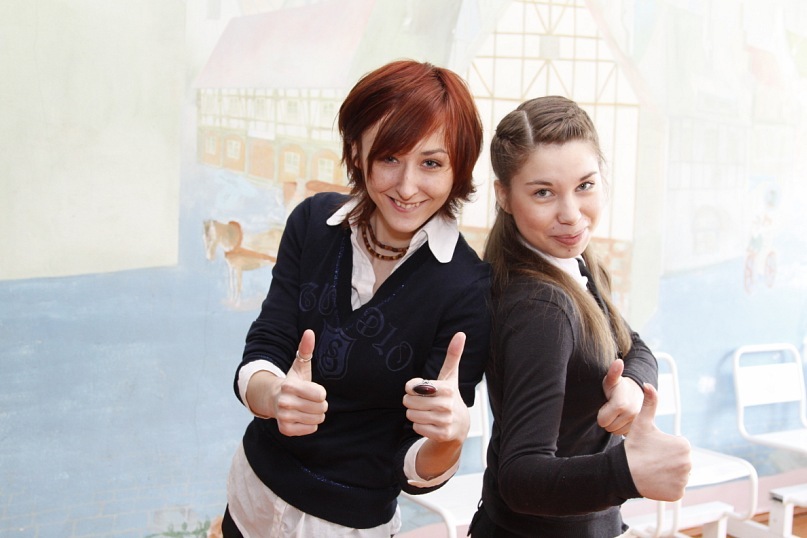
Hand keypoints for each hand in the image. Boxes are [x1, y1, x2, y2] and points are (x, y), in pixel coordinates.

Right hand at [271, 329, 327, 435]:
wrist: (274, 399)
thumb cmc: (293, 382)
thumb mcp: (300, 365)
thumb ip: (306, 349)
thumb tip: (310, 332)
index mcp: (289, 386)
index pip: (321, 394)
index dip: (320, 392)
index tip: (312, 390)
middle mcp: (284, 402)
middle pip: (321, 408)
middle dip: (319, 404)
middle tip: (309, 400)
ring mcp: (283, 417)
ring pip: (317, 419)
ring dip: (316, 414)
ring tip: (306, 407)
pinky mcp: (285, 430)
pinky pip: (311, 429)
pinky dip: (310, 424)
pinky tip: (301, 417)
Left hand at [403, 332, 469, 443]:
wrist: (460, 425)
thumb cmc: (450, 396)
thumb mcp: (451, 376)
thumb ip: (453, 355)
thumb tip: (461, 333)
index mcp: (447, 388)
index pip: (412, 387)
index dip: (411, 388)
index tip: (421, 389)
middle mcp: (447, 405)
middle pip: (409, 401)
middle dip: (412, 401)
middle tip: (424, 402)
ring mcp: (445, 421)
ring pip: (411, 415)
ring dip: (415, 413)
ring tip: (427, 412)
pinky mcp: (441, 434)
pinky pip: (416, 427)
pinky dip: (419, 425)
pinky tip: (430, 423)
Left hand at [597, 359, 642, 434]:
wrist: (637, 391)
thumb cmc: (618, 387)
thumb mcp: (612, 380)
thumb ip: (613, 372)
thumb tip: (618, 361)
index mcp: (621, 405)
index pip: (602, 421)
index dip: (601, 414)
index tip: (606, 405)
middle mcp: (631, 415)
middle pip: (608, 427)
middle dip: (607, 419)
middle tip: (611, 408)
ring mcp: (637, 423)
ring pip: (615, 431)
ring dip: (614, 423)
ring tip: (618, 412)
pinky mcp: (640, 429)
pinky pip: (623, 434)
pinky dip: (621, 427)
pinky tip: (623, 418)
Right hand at [625, 383, 690, 500]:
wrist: (624, 472)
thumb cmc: (634, 447)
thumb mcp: (642, 423)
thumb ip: (649, 403)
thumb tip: (648, 384)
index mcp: (683, 445)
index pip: (678, 446)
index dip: (664, 446)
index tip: (652, 448)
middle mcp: (688, 463)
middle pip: (679, 460)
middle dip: (668, 460)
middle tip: (651, 459)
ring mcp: (684, 480)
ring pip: (678, 474)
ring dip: (668, 472)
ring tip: (652, 469)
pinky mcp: (678, 493)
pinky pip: (675, 488)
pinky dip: (667, 486)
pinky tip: (655, 480)